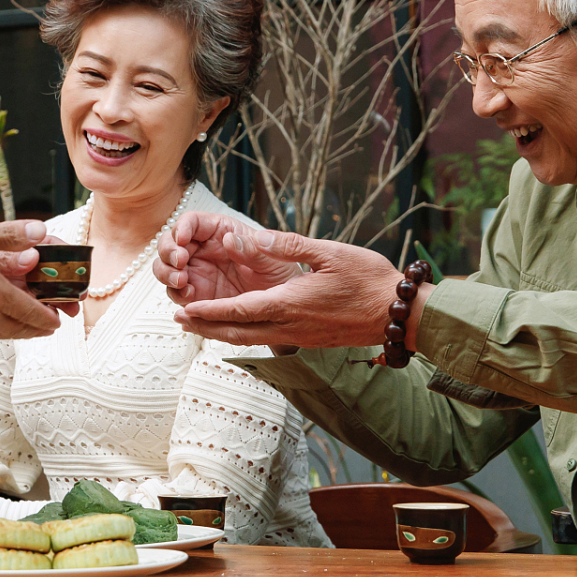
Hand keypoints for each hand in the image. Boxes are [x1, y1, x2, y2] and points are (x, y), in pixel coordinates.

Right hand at [0, 219, 61, 338]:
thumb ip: (6, 234)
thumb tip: (40, 231)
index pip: (32, 313)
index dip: (48, 317)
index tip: (58, 319)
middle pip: (20, 329)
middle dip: (38, 329)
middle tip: (48, 326)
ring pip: (0, 334)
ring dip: (17, 331)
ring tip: (24, 327)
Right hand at [154, 214, 303, 307]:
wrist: (283, 306)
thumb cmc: (279, 274)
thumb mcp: (272, 259)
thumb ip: (252, 249)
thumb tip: (230, 239)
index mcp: (219, 232)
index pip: (191, 222)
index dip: (181, 228)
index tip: (182, 239)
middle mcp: (202, 250)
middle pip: (170, 243)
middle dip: (168, 252)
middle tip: (180, 263)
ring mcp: (197, 273)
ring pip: (166, 268)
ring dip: (167, 274)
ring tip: (182, 282)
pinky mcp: (196, 296)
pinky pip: (176, 294)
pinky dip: (176, 295)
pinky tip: (189, 298)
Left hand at [169, 230, 426, 349]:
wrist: (398, 314)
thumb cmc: (366, 278)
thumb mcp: (326, 253)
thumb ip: (285, 244)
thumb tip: (245, 236)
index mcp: (288, 304)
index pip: (237, 311)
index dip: (207, 312)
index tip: (182, 310)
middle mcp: (289, 326)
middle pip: (237, 333)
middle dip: (205, 327)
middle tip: (178, 320)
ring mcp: (299, 337)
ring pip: (251, 339)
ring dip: (223, 333)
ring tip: (200, 326)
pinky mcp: (309, 339)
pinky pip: (268, 340)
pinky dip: (246, 334)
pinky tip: (242, 326)